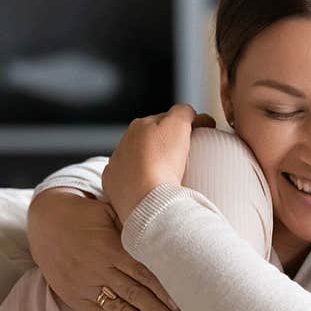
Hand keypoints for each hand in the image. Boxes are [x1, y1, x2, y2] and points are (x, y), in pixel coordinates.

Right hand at [27, 187, 179, 310]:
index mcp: (109, 247)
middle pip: (132, 293)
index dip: (160, 289)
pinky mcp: (72, 295)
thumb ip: (132, 228)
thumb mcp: (110, 212)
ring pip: (116, 307)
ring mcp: (83, 284)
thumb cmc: (86, 214)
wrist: (45, 220)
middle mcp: (97, 268)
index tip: (177, 303)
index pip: (141, 272)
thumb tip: (163, 238)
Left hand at [102, 105, 215, 223]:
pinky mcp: (113, 185)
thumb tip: (188, 113)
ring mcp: (117, 164)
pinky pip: (129, 179)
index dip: (184, 126)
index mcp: (140, 124)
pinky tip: (151, 186)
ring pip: (138, 158)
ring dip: (152, 162)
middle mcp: (124, 142)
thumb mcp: (179, 124)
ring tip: (169, 174)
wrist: (147, 200)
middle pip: (151, 138)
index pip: (167, 119)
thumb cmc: (163, 162)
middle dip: (166, 143)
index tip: (197, 136)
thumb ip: (183, 111)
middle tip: (184, 156)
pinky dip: (140, 180)